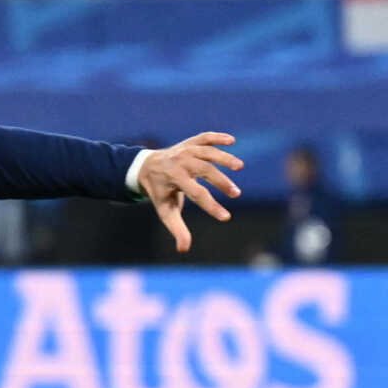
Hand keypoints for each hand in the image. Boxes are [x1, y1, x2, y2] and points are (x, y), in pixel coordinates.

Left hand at [137, 131, 243, 252]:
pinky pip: (205, 137)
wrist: (147, 167)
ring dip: (224, 158)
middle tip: (236, 194)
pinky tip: (232, 141)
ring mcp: (186, 150)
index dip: (211, 206)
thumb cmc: (160, 192)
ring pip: (208, 152)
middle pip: (205, 171)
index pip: (196, 193)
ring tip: (239, 166)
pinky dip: (218, 137)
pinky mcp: (191, 142)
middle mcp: (180, 162)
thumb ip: (177, 229)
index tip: (226, 217)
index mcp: (174, 178)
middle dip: (221, 182)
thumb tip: (184, 250)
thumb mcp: (166, 211)